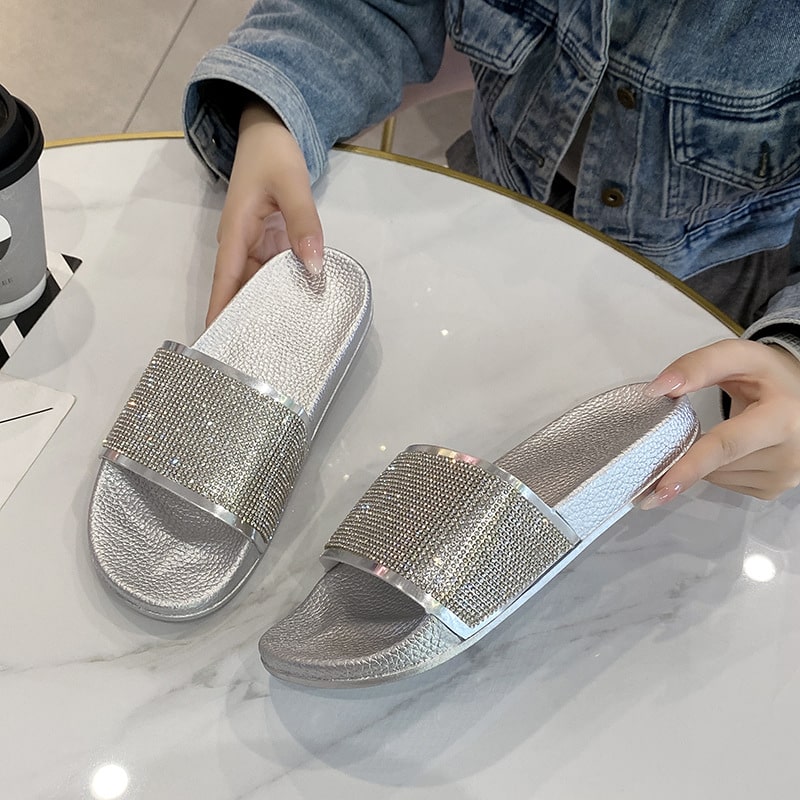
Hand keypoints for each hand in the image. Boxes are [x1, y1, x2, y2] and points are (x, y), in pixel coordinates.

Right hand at [208, 100, 323, 324]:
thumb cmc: (273, 153)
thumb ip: (304, 223)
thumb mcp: (292, 184)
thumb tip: (314, 267)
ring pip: (258, 284)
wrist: (271, 129)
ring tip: (278, 343)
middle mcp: (241, 245)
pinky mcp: (269, 243)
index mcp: (236, 233)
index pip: (225, 281)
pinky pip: (274, 273)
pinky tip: (297, 309)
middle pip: (240, 290)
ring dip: (266, 308)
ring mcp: (255, 246)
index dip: (220, 312)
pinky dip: (283, 290)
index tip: (215, 344)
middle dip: (244, 321)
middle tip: (255, 358)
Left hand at [640, 338, 799, 505]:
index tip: (661, 489)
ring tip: (721, 432)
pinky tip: (731, 449)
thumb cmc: (766, 374)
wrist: (798, 395)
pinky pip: (726, 483)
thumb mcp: (736, 356)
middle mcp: (791, 453)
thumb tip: (657, 390)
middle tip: (679, 435)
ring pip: (717, 477)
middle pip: (715, 464)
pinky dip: (716, 468)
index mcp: (783, 417)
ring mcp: (785, 476)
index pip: (726, 445)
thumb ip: (697, 366)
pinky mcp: (773, 489)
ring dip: (704, 460)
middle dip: (687, 455)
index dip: (690, 467)